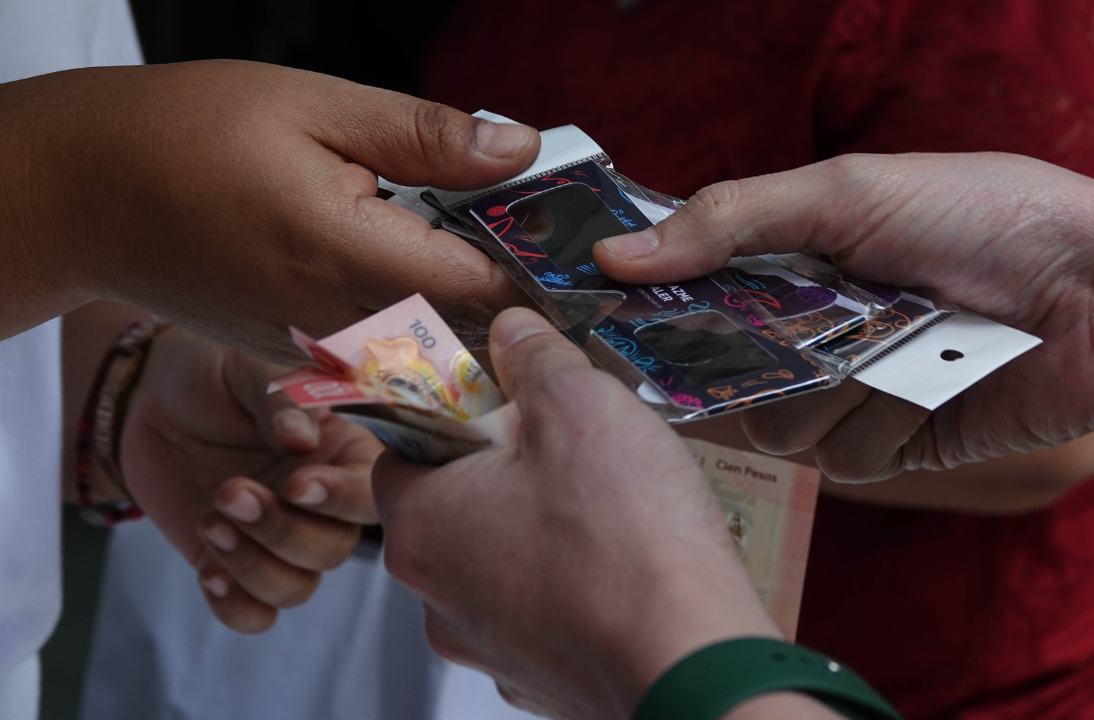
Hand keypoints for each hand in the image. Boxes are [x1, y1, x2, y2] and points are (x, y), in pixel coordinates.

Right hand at [0, 60, 538, 356]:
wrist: (85, 197)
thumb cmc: (188, 136)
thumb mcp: (317, 106)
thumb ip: (427, 137)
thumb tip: (520, 148)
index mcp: (350, 258)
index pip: (486, 289)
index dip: (545, 274)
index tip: (591, 255)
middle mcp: (341, 326)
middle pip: (471, 336)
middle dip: (525, 305)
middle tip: (572, 268)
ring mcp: (319, 354)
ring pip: (434, 357)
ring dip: (483, 321)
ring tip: (518, 275)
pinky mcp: (300, 361)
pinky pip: (389, 359)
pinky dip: (429, 329)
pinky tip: (441, 284)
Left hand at [121, 326, 383, 631]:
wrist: (150, 400)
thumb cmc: (214, 374)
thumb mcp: (249, 368)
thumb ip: (281, 398)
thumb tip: (302, 439)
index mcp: (343, 454)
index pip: (370, 493)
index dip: (341, 498)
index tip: (295, 484)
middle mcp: (322, 505)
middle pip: (335, 550)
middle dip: (282, 531)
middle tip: (230, 491)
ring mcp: (280, 541)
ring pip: (297, 587)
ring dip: (252, 565)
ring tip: (209, 519)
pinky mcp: (235, 566)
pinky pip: (255, 614)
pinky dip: (234, 605)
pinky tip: (206, 570)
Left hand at [372, 309, 779, 719]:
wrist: (692, 661)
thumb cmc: (627, 537)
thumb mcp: (581, 405)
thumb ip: (535, 358)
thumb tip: (512, 331)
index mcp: (422, 525)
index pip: (402, 446)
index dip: (454, 408)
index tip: (506, 395)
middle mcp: (436, 598)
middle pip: (454, 503)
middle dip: (508, 466)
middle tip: (572, 444)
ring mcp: (488, 647)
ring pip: (501, 559)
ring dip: (542, 526)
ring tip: (611, 506)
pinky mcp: (541, 679)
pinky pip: (543, 610)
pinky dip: (573, 583)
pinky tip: (624, 563)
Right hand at [593, 153, 1093, 480]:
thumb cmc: (980, 217)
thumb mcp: (845, 193)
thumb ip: (730, 220)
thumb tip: (617, 255)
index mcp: (783, 260)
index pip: (682, 291)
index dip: (651, 304)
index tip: (618, 307)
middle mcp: (800, 330)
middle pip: (714, 372)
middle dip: (752, 354)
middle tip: (801, 321)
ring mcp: (842, 392)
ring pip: (775, 424)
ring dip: (834, 386)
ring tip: (898, 339)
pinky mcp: (886, 446)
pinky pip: (840, 458)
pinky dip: (882, 420)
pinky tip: (928, 380)